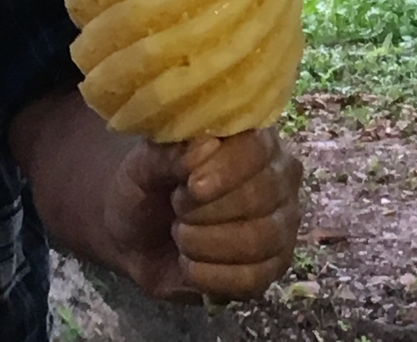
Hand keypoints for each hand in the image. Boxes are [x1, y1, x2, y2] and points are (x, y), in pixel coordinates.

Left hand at [104, 128, 301, 302]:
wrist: (135, 237)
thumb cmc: (146, 187)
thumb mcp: (144, 164)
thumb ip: (172, 153)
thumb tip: (207, 146)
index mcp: (249, 137)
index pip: (256, 148)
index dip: (225, 169)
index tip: (191, 186)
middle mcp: (277, 176)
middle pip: (261, 195)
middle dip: (207, 209)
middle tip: (177, 207)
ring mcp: (281, 223)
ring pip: (260, 239)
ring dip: (206, 242)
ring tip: (180, 234)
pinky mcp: (273, 266)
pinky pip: (253, 278)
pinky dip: (210, 275)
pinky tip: (189, 263)